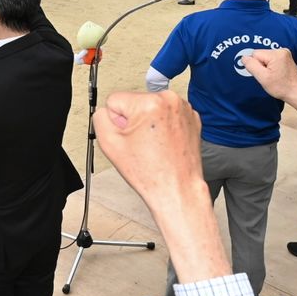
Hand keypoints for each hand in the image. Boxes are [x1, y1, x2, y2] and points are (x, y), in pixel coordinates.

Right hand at [92, 90, 229, 282]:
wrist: (180, 196)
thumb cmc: (149, 175)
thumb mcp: (110, 145)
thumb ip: (101, 117)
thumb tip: (110, 109)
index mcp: (149, 101)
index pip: (114, 101)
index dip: (114, 124)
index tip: (127, 144)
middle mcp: (171, 99)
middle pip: (133, 103)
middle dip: (131, 124)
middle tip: (141, 151)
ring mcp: (186, 109)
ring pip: (150, 110)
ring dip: (147, 127)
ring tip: (154, 153)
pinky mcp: (195, 120)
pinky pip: (167, 118)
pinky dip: (163, 131)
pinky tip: (165, 151)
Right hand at [242, 49, 296, 123]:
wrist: (296, 93)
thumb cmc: (282, 87)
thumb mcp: (263, 78)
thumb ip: (251, 65)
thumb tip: (243, 57)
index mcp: (276, 54)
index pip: (255, 54)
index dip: (256, 65)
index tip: (264, 74)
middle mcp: (281, 50)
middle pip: (260, 55)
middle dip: (261, 65)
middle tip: (269, 76)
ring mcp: (285, 53)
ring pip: (265, 57)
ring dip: (266, 66)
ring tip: (274, 75)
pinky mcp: (285, 57)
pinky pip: (271, 59)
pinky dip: (271, 66)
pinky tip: (276, 73)